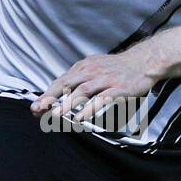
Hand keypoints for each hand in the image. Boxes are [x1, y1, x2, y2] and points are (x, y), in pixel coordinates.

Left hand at [30, 44, 160, 125]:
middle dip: (51, 98)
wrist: (143, 62)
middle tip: (38, 110)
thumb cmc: (117, 69)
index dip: (47, 95)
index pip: (61, 81)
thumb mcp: (94, 67)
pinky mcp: (119, 88)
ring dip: (68, 103)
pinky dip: (91, 108)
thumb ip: (78, 78)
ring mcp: (105, 79)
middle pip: (67, 84)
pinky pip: (102, 99)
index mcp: (83, 67)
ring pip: (82, 91)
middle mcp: (92, 71)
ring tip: (56, 115)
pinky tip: (81, 117)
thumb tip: (60, 93)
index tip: (36, 107)